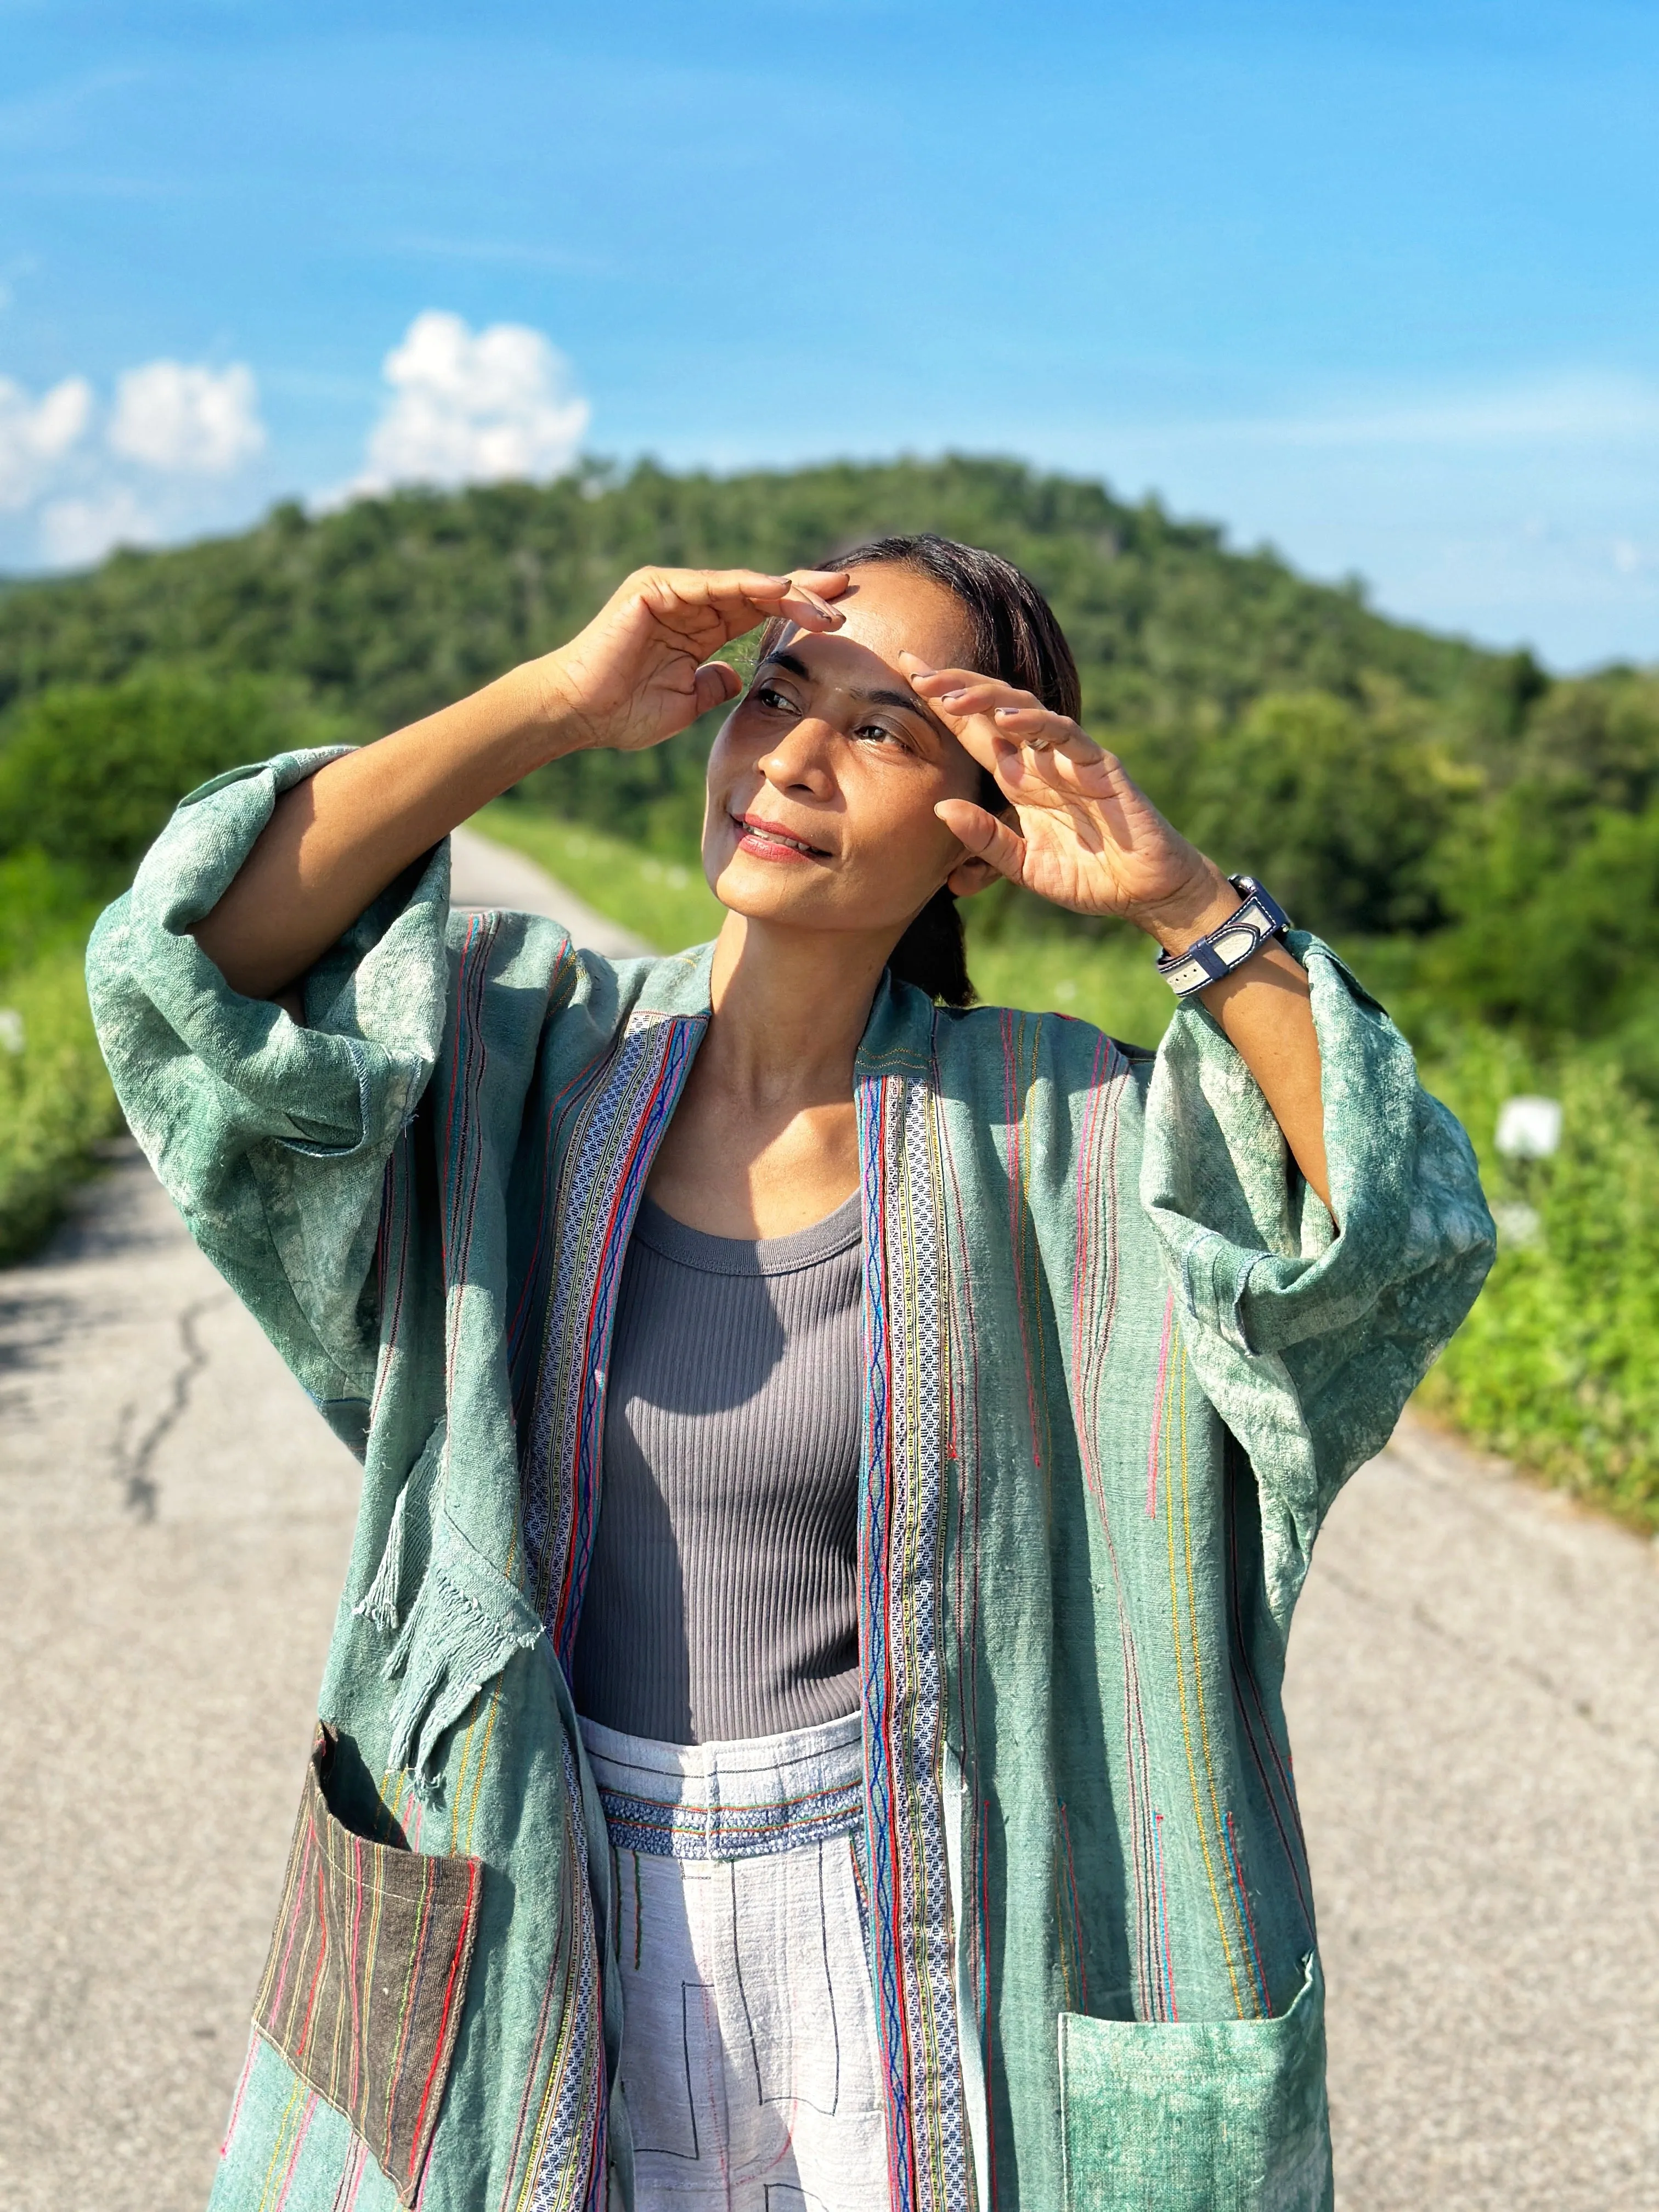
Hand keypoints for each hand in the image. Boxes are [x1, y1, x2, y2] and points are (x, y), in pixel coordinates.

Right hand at [537, 566, 849, 755]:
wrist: (580, 713)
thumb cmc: (624, 712)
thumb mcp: (687, 703)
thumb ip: (716, 686)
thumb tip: (741, 680)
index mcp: (703, 627)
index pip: (761, 611)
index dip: (800, 611)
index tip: (842, 617)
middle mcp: (691, 602)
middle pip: (760, 591)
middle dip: (806, 592)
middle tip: (849, 593)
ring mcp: (673, 591)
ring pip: (742, 584)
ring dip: (787, 591)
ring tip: (826, 600)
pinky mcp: (654, 588)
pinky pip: (710, 584)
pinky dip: (746, 586)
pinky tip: (780, 590)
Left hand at [904, 657, 1241, 951]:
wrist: (1146, 892)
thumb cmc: (1090, 877)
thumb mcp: (1024, 866)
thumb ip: (985, 840)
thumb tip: (940, 809)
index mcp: (1018, 779)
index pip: (973, 731)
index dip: (941, 703)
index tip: (905, 675)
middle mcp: (1040, 760)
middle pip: (991, 708)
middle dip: (953, 687)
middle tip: (914, 671)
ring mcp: (1070, 758)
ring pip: (1025, 709)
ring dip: (986, 698)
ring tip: (949, 693)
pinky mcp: (1100, 765)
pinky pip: (1067, 734)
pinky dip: (1039, 723)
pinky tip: (1009, 719)